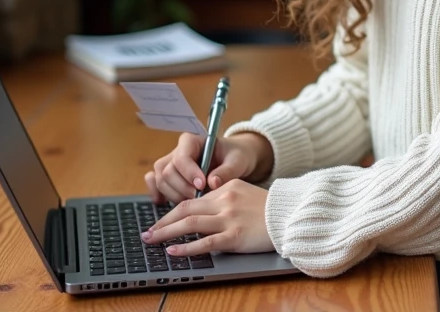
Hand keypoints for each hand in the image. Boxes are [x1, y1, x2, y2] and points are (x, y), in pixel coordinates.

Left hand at [141, 179, 273, 255]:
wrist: (291, 216)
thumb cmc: (269, 209)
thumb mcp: (245, 193)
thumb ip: (224, 199)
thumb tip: (201, 211)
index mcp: (225, 187)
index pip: (192, 199)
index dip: (172, 212)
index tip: (161, 222)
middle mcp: (224, 200)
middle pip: (185, 209)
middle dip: (163, 222)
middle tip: (148, 233)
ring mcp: (229, 218)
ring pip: (190, 224)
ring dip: (166, 233)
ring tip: (152, 241)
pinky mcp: (234, 236)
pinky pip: (205, 242)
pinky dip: (187, 248)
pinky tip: (173, 251)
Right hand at [144, 132, 272, 203]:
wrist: (233, 160)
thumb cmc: (235, 156)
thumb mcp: (237, 161)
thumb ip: (227, 171)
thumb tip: (212, 183)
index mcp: (192, 140)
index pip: (181, 157)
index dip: (189, 173)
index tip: (202, 185)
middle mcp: (177, 151)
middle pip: (167, 172)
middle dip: (183, 188)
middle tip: (200, 198)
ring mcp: (170, 163)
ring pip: (160, 181)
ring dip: (174, 195)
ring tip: (193, 202)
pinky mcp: (167, 176)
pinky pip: (154, 184)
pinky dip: (158, 194)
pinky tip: (166, 204)